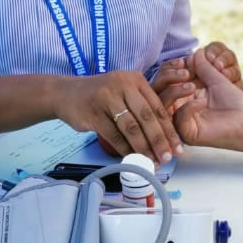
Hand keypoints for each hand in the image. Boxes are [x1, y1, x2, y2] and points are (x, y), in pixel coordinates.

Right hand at [58, 70, 183, 163]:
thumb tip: (164, 138)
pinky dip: (124, 149)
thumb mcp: (124, 92)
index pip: (158, 107)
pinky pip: (114, 135)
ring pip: (131, 128)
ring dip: (143, 148)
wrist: (66, 94)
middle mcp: (123, 85)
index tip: (177, 147)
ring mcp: (107, 98)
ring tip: (151, 162)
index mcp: (135, 80)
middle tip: (167, 157)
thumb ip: (142, 107)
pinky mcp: (94, 112)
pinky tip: (132, 158)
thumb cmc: (101, 97)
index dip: (169, 129)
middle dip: (159, 141)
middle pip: (147, 117)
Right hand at [151, 42, 242, 114]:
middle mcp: (177, 106)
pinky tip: (202, 102)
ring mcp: (181, 120)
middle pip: (157, 91)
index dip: (169, 68)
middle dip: (167, 77)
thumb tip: (195, 52)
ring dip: (174, 91)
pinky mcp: (188, 133)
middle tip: (185, 72)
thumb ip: (203, 66)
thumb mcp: (216, 78)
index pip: (164, 79)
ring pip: (163, 105)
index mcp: (182, 93)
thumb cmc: (234, 100)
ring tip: (192, 85)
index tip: (183, 60)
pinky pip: (178, 119)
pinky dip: (188, 107)